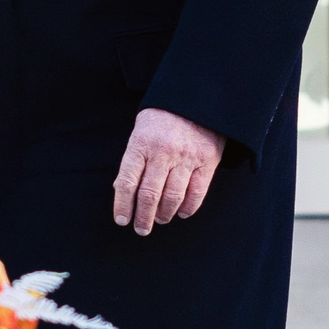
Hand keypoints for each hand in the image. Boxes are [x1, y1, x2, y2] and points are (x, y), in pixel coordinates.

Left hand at [112, 108, 223, 235]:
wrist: (196, 100)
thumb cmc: (161, 118)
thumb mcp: (139, 133)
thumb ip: (133, 160)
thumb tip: (122, 189)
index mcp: (141, 144)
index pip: (127, 182)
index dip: (123, 204)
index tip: (121, 220)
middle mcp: (163, 153)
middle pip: (149, 194)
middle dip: (143, 216)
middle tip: (141, 229)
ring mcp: (186, 158)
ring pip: (173, 196)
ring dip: (164, 214)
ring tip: (159, 220)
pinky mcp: (207, 162)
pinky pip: (197, 192)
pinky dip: (188, 207)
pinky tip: (181, 213)